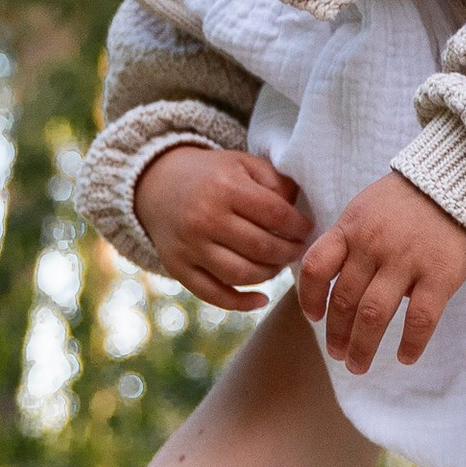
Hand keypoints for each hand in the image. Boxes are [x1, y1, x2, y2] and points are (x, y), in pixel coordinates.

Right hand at [137, 143, 316, 312]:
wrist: (158, 183)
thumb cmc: (212, 174)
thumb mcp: (243, 163)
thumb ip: (275, 182)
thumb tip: (298, 213)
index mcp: (225, 187)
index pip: (275, 215)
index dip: (298, 226)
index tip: (307, 229)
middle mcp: (204, 218)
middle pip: (261, 247)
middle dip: (289, 252)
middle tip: (298, 250)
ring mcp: (189, 246)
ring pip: (241, 274)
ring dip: (270, 275)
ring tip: (279, 264)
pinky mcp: (177, 267)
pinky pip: (214, 294)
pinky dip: (241, 303)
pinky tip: (262, 299)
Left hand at [298, 170, 465, 372]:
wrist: (463, 178)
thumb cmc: (414, 197)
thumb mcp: (370, 206)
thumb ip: (352, 239)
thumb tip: (335, 280)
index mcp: (352, 227)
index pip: (315, 267)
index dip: (308, 297)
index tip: (314, 317)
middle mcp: (373, 245)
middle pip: (343, 300)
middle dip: (336, 334)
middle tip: (338, 354)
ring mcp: (406, 260)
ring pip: (372, 315)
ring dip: (362, 346)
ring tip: (358, 364)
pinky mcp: (439, 274)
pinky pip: (420, 319)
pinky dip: (411, 344)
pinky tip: (405, 357)